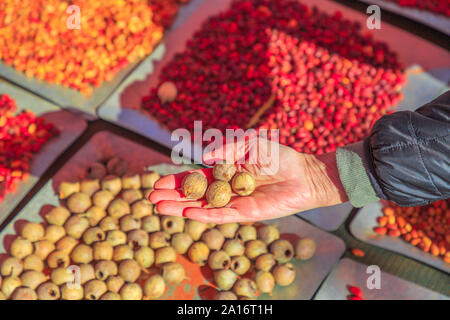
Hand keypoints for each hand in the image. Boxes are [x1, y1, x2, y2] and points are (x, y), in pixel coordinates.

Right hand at [149, 136, 347, 223]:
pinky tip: (186, 213)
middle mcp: (225, 188)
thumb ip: (228, 149)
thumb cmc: (279, 156)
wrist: (303, 174)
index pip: (194, 177)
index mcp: (225, 171)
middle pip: (193, 194)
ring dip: (181, 207)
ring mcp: (233, 203)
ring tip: (159, 208)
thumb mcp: (251, 144)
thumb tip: (205, 158)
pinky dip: (203, 215)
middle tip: (149, 198)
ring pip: (202, 207)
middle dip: (172, 195)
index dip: (176, 180)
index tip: (156, 182)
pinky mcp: (245, 214)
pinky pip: (221, 216)